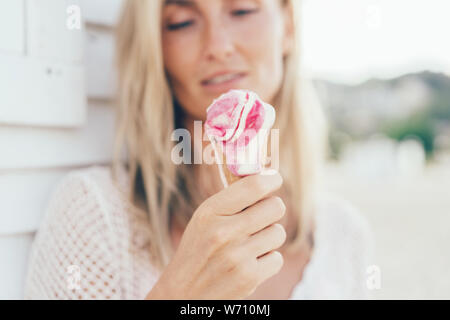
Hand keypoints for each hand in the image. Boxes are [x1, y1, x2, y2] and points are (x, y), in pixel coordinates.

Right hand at [146, 172, 285, 299]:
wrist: (182, 292)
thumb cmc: (197, 250)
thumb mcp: (203, 219)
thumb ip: (231, 200)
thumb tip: (265, 179)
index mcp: (210, 212)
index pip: (254, 186)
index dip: (271, 179)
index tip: (275, 179)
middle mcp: (223, 232)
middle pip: (275, 207)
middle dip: (272, 209)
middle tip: (263, 215)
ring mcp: (237, 256)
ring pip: (278, 233)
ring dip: (269, 237)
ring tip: (251, 243)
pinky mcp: (249, 278)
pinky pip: (277, 258)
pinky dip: (268, 260)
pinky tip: (251, 262)